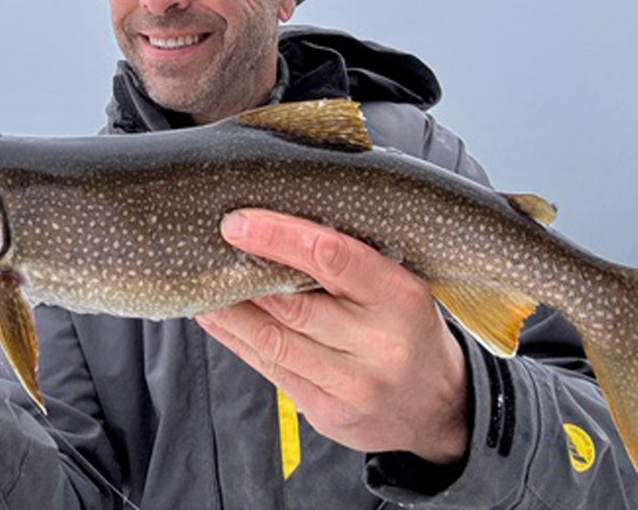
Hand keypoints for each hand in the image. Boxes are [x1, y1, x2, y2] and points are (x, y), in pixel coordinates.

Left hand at [196, 209, 469, 463]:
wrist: (438, 407)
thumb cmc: (407, 329)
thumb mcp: (398, 286)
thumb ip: (347, 262)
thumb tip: (272, 225)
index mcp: (401, 297)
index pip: (333, 257)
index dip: (280, 236)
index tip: (239, 223)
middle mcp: (380, 344)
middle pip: (293, 304)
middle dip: (244, 275)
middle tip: (207, 248)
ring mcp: (353, 385)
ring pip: (273, 340)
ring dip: (228, 310)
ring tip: (200, 282)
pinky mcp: (328, 413)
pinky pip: (269, 370)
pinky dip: (236, 339)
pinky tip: (215, 318)